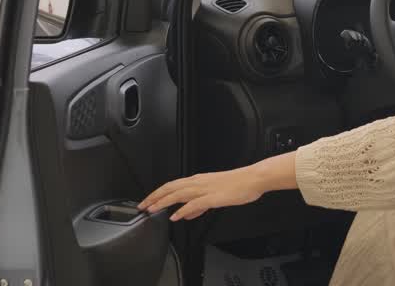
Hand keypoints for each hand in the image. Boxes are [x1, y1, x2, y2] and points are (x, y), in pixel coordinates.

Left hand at [140, 169, 264, 221]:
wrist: (253, 178)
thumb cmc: (238, 184)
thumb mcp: (214, 196)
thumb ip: (198, 206)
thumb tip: (185, 214)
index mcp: (198, 180)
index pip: (172, 185)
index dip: (157, 193)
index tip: (147, 201)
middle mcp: (198, 182)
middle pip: (170, 188)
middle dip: (154, 197)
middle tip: (142, 206)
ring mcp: (205, 189)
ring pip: (178, 194)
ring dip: (162, 202)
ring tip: (151, 209)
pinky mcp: (213, 196)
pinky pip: (194, 203)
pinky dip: (182, 209)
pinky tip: (175, 216)